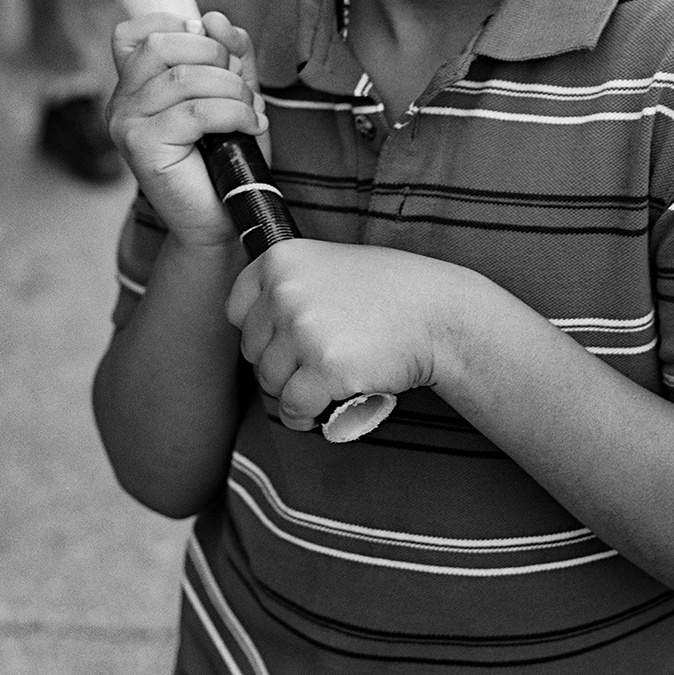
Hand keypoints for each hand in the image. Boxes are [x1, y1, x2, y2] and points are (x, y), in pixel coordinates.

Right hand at [108, 11, 265, 246]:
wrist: (224, 216)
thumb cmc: (227, 154)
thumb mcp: (233, 89)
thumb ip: (227, 51)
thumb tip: (212, 18)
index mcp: (135, 84)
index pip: (132, 32)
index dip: (177, 26)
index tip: (214, 52)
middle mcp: (121, 101)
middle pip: (161, 45)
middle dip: (213, 55)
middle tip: (239, 85)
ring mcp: (126, 124)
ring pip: (183, 77)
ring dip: (231, 89)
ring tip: (250, 110)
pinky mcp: (142, 147)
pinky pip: (194, 111)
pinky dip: (233, 112)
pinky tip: (251, 126)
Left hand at [227, 241, 472, 430]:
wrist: (436, 313)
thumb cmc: (386, 291)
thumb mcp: (327, 265)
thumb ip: (288, 285)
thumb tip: (250, 326)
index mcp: (280, 258)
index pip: (236, 309)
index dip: (260, 331)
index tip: (286, 338)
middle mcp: (284, 289)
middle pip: (252, 351)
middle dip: (278, 365)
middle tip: (314, 364)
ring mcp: (303, 328)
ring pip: (270, 383)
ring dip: (292, 393)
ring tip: (324, 384)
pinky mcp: (324, 368)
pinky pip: (293, 407)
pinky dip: (306, 416)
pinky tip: (325, 408)